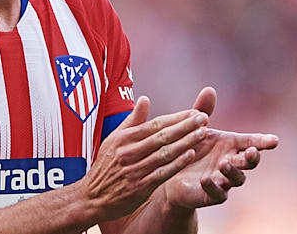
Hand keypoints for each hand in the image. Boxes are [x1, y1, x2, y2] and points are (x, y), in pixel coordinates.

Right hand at [77, 96, 209, 222]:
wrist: (92, 196)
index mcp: (123, 138)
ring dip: (186, 142)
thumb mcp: (113, 140)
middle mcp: (129, 152)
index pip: (155, 124)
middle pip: (162, 136)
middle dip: (185, 126)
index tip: (194, 112)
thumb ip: (132, 120)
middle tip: (204, 118)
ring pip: (165, 153)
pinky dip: (177, 163)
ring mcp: (135, 170)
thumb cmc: (105, 165)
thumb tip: (145, 99)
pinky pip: (162, 172)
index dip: (176, 118)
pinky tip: (191, 155)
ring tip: (203, 134)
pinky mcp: (140, 187)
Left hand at [161, 87, 278, 208]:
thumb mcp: (193, 128)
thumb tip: (209, 89)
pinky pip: (217, 194)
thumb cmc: (188, 148)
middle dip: (252, 157)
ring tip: (224, 163)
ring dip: (233, 171)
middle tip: (252, 152)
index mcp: (230, 145)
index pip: (251, 142)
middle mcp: (231, 162)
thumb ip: (202, 110)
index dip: (263, 141)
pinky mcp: (210, 195)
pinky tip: (205, 179)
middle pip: (248, 162)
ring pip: (236, 179)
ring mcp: (223, 180)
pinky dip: (213, 186)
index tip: (274, 140)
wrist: (169, 174)